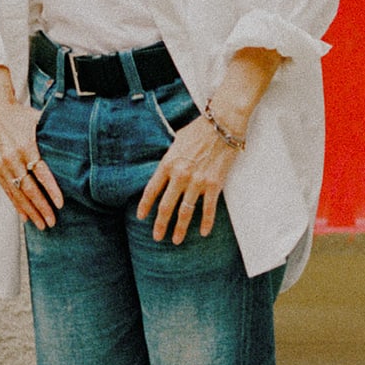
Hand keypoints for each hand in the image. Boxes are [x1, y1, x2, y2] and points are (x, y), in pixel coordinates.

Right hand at [0, 65, 61, 228]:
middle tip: (52, 222)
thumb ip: (55, 134)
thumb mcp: (40, 120)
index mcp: (26, 144)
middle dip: (41, 207)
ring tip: (41, 224)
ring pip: (17, 193)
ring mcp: (1, 164)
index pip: (41, 172)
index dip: (51, 189)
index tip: (60, 204)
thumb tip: (81, 141)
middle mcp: (12, 157)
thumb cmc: (22, 115)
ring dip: (30, 211)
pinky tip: (25, 217)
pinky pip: (7, 191)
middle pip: (29, 188)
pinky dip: (16, 205)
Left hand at [137, 109, 241, 243]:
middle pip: (166, 206)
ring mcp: (197, 181)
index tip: (141, 217)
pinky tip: (203, 232)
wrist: (223, 125)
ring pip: (185, 211)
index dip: (145, 205)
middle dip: (160, 224)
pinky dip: (206, 222)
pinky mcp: (214, 184)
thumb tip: (166, 169)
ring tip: (176, 239)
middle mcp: (180, 175)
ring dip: (180, 228)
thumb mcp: (177, 141)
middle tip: (157, 236)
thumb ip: (170, 158)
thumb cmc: (200, 129)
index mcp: (168, 163)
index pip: (152, 189)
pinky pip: (208, 208)